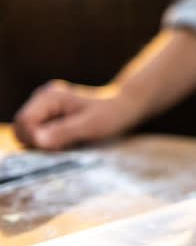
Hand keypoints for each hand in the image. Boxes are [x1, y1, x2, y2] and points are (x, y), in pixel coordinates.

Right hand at [13, 80, 142, 149]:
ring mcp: (45, 107)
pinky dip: (51, 143)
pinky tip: (70, 141)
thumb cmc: (111, 115)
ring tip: (70, 143)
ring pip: (29, 134)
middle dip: (38, 143)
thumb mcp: (91, 126)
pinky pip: (40, 135)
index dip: (33, 139)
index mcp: (49, 97)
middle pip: (22, 128)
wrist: (124, 107)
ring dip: (45, 144)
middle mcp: (43, 99)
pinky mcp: (50, 116)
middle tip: (65, 147)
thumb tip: (38, 141)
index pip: (23, 122)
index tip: (56, 148)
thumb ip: (63, 133)